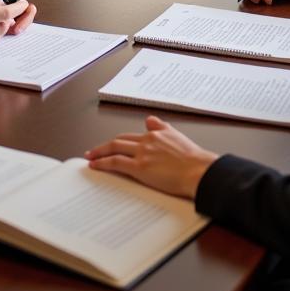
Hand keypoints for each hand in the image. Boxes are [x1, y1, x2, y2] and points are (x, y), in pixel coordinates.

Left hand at [84, 116, 218, 198]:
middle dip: (104, 145)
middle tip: (93, 151)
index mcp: (156, 133)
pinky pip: (116, 163)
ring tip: (90, 157)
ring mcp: (142, 153)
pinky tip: (95, 165)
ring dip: (99, 152)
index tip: (112, 144)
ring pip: (114, 148)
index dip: (120, 140)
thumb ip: (162, 127)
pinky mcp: (139, 167)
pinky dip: (103, 163)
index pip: (132, 136)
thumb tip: (150, 120)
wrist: (198, 170)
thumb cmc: (193, 159)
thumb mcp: (177, 135)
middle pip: (119, 140)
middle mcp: (147, 140)